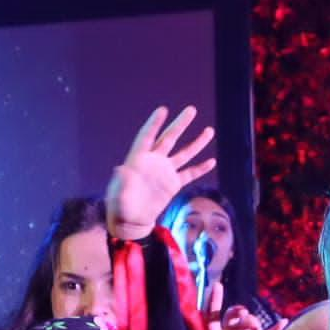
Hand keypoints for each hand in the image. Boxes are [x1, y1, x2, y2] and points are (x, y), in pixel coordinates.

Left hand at [106, 106, 216, 241]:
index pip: (147, 137)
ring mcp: (165, 172)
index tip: (163, 110)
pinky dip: (200, 169)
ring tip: (209, 130)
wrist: (131, 220)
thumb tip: (120, 169)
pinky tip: (212, 161)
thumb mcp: (117, 194)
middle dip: (180, 124)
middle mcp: (154, 162)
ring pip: (184, 154)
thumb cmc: (120, 206)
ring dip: (197, 142)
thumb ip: (120, 182)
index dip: (154, 123)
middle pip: (169, 138)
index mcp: (138, 159)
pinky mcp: (173, 184)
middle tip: (191, 110)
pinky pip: (189, 174)